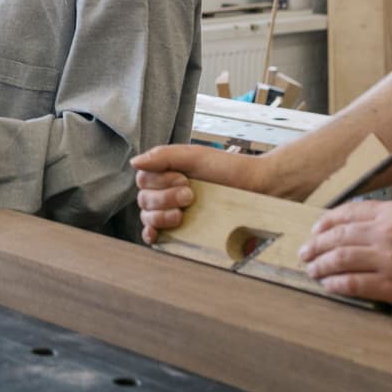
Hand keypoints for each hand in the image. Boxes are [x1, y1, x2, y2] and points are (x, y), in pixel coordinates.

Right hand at [130, 144, 271, 243]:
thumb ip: (163, 156)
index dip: (159, 181)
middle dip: (165, 197)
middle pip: (144, 199)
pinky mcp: (182, 232)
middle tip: (190, 194)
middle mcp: (167, 193)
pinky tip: (155, 234)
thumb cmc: (229, 169)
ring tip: (185, 212)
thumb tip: (134, 163)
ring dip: (162, 214)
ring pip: (147, 216)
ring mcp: (173, 213)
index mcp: (168, 174)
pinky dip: (151, 234)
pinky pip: (155, 236)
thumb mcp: (194, 155)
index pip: (143, 181)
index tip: (184, 178)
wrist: (257, 188)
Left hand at [298, 200, 391, 313]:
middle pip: (339, 235)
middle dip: (317, 244)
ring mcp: (389, 259)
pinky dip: (337, 284)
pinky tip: (329, 286)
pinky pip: (354, 283)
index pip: (349, 212)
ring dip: (322, 265)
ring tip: (312, 270)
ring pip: (341, 259)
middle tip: (305, 252)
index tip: (316, 230)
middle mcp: (388, 232)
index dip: (326, 222)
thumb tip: (359, 230)